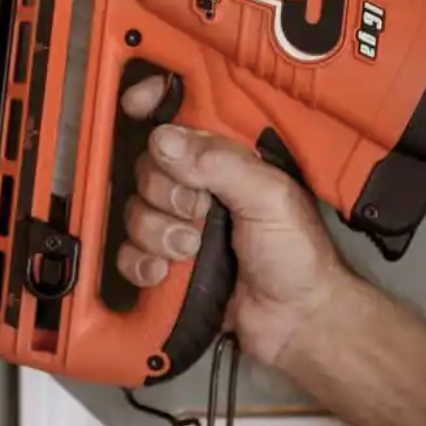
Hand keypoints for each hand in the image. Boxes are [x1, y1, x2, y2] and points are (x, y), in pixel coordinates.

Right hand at [116, 76, 350, 369]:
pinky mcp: (167, 264)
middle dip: (164, 194)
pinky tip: (164, 275)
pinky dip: (140, 264)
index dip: (153, 104)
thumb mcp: (269, 197)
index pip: (182, 119)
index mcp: (227, 160)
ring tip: (191, 252)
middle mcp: (199, 186)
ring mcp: (180, 225)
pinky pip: (128, 254)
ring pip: (135, 212)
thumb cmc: (297, 255)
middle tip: (197, 213)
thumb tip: (165, 140)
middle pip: (147, 169)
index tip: (134, 104)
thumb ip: (220, 164)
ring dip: (157, 234)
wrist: (296, 321)